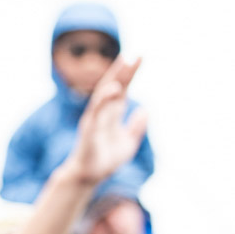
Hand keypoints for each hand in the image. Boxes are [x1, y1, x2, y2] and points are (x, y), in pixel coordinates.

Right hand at [66, 56, 146, 185]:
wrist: (89, 177)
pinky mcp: (90, 130)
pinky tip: (114, 89)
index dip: (129, 74)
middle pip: (112, 86)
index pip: (121, 89)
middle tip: (134, 56)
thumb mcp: (128, 143)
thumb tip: (144, 110)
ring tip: (124, 64)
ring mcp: (94, 120)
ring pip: (103, 94)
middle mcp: (101, 113)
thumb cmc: (106, 160)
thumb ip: (136, 127)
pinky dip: (104, 99)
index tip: (139, 58)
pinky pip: (97, 112)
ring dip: (114, 78)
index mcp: (111, 114)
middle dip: (122, 71)